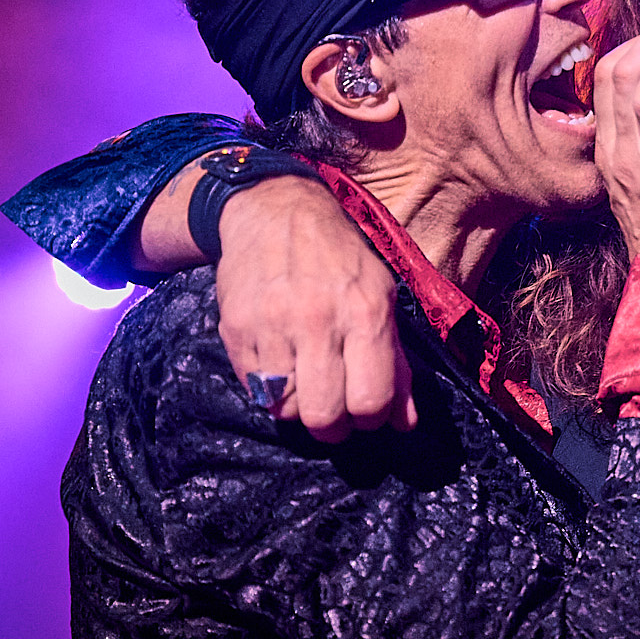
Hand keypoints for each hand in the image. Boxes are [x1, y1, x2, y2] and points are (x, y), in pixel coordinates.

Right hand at [215, 175, 414, 440]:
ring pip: (284, 408)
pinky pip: (253, 388)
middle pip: (323, 415)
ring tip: (305, 380)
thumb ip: (396, 363)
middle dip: (332, 426)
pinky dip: (268, 387)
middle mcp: (318, 320)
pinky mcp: (235, 327)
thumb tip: (404, 422)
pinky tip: (280, 362)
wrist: (275, 212)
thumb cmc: (340, 260)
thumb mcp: (382, 297)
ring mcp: (272, 324)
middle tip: (333, 410)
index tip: (365, 411)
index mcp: (365, 313)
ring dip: (298, 405)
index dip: (371, 419)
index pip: (370, 400)